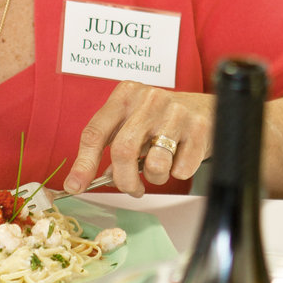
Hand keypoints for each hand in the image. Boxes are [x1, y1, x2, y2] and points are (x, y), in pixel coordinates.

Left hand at [65, 82, 213, 196]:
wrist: (207, 108)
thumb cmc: (162, 119)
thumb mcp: (132, 121)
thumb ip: (112, 144)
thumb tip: (86, 179)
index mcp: (125, 95)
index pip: (95, 132)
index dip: (83, 163)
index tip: (75, 185)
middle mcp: (148, 99)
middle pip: (123, 151)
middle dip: (124, 180)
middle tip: (132, 187)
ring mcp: (174, 112)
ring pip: (154, 164)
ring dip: (155, 177)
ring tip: (159, 167)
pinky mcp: (198, 128)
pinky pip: (180, 169)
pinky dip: (178, 173)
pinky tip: (180, 157)